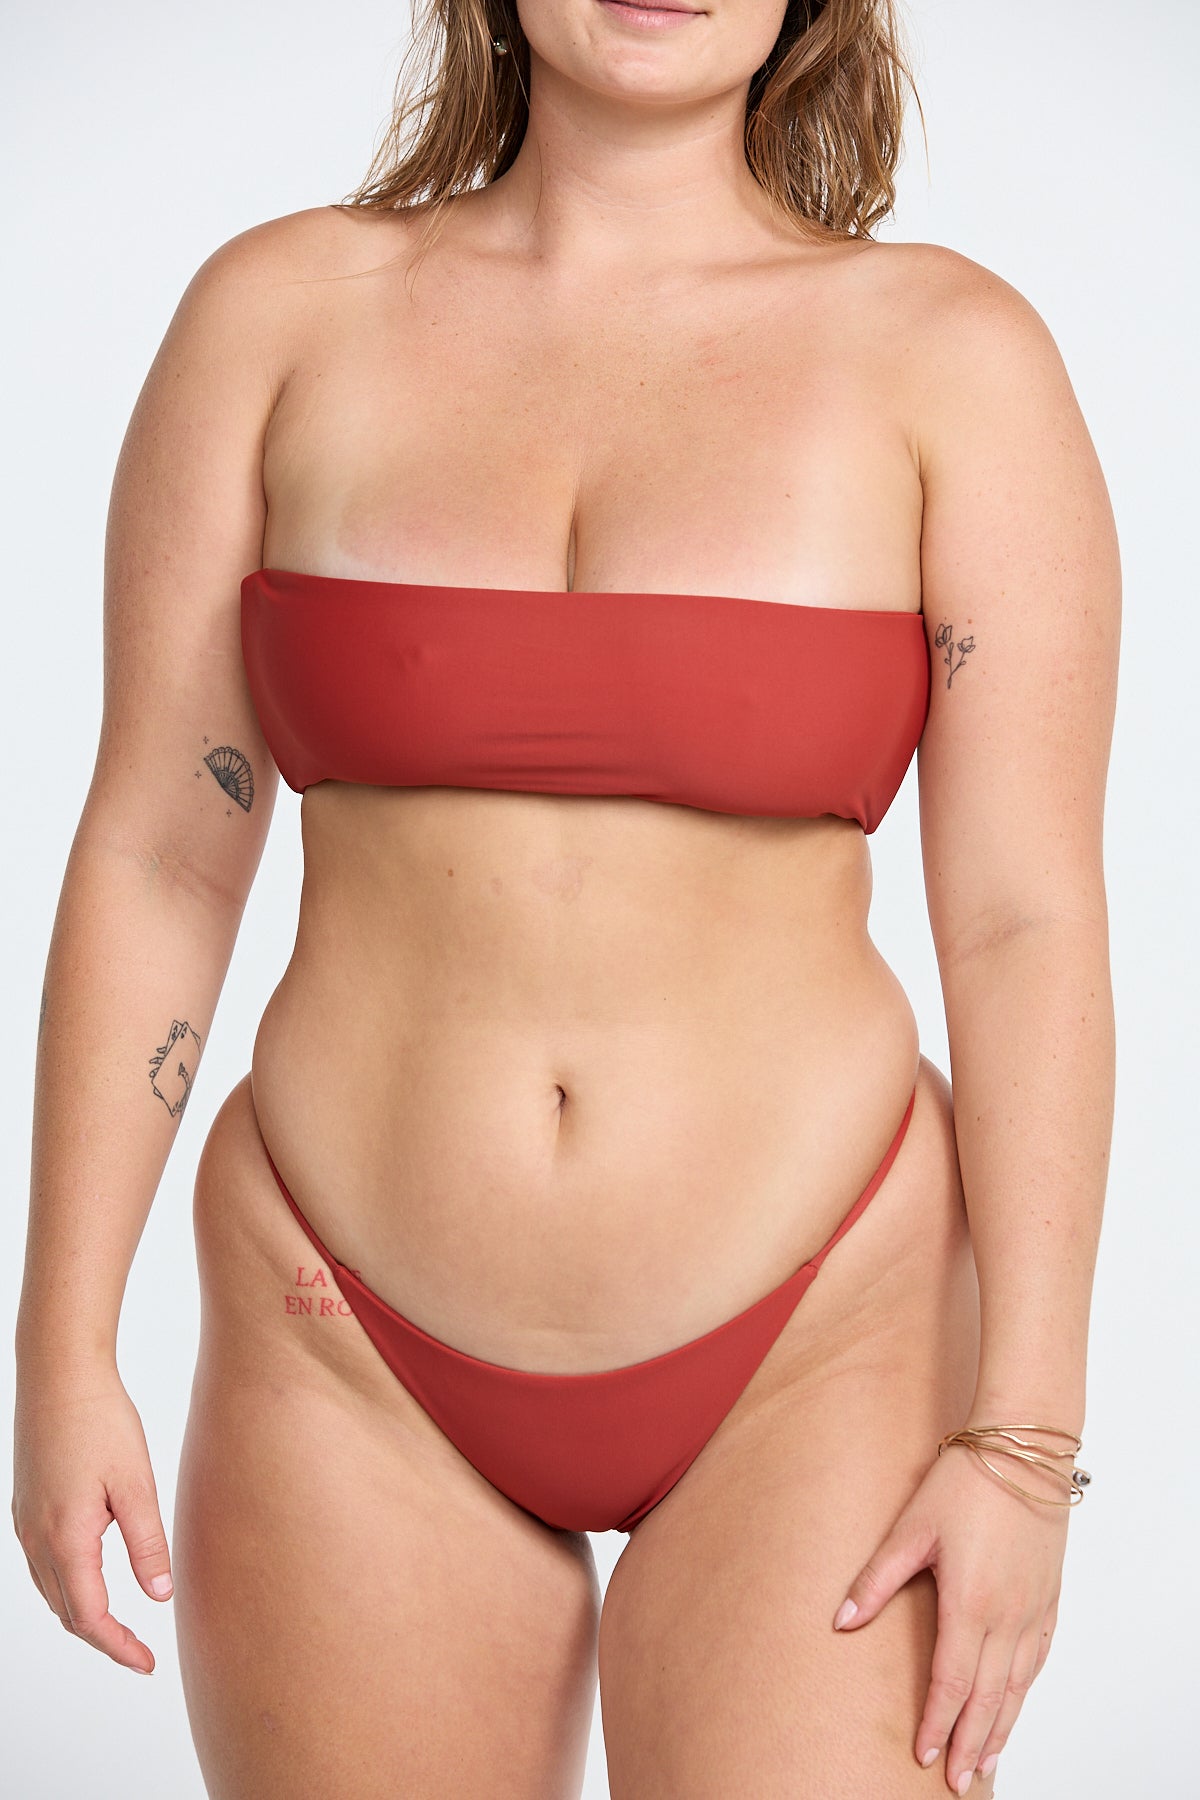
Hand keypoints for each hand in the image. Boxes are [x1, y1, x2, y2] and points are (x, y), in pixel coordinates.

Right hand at [11, 1362, 173, 1674]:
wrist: (59, 1374)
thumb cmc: (100, 1421)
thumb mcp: (136, 1485)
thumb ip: (147, 1544)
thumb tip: (160, 1596)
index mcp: (66, 1539)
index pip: (90, 1617)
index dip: (118, 1647)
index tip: (147, 1663)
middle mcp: (36, 1539)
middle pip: (66, 1611)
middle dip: (103, 1637)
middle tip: (139, 1651)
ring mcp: (25, 1523)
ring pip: (51, 1590)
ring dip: (82, 1613)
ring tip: (119, 1623)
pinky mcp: (25, 1506)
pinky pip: (42, 1564)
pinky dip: (67, 1584)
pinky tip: (91, 1575)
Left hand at [832, 1440, 1069, 1792]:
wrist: (1024, 1448)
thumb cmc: (966, 1479)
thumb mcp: (911, 1527)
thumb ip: (876, 1579)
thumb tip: (841, 1621)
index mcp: (970, 1602)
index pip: (951, 1682)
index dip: (936, 1723)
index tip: (923, 1755)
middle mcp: (1008, 1615)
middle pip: (988, 1697)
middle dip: (970, 1742)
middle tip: (956, 1781)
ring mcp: (1034, 1608)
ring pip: (1018, 1685)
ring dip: (1001, 1726)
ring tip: (984, 1759)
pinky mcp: (1049, 1596)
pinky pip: (1038, 1658)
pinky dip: (1025, 1690)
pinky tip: (1015, 1703)